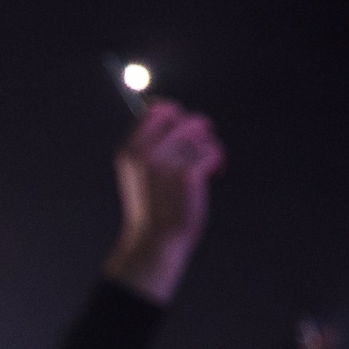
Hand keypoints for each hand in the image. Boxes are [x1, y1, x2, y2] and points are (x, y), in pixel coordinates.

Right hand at [103, 99, 225, 303]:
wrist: (156, 241)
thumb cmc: (153, 206)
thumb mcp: (139, 170)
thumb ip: (149, 142)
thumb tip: (163, 107)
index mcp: (131, 150)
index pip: (158, 110)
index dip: (176, 115)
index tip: (184, 129)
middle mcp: (146, 153)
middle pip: (186, 119)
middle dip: (199, 132)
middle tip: (201, 148)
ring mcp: (166, 163)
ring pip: (203, 136)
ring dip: (210, 150)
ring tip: (206, 168)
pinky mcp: (187, 174)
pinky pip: (213, 152)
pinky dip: (218, 163)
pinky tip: (213, 176)